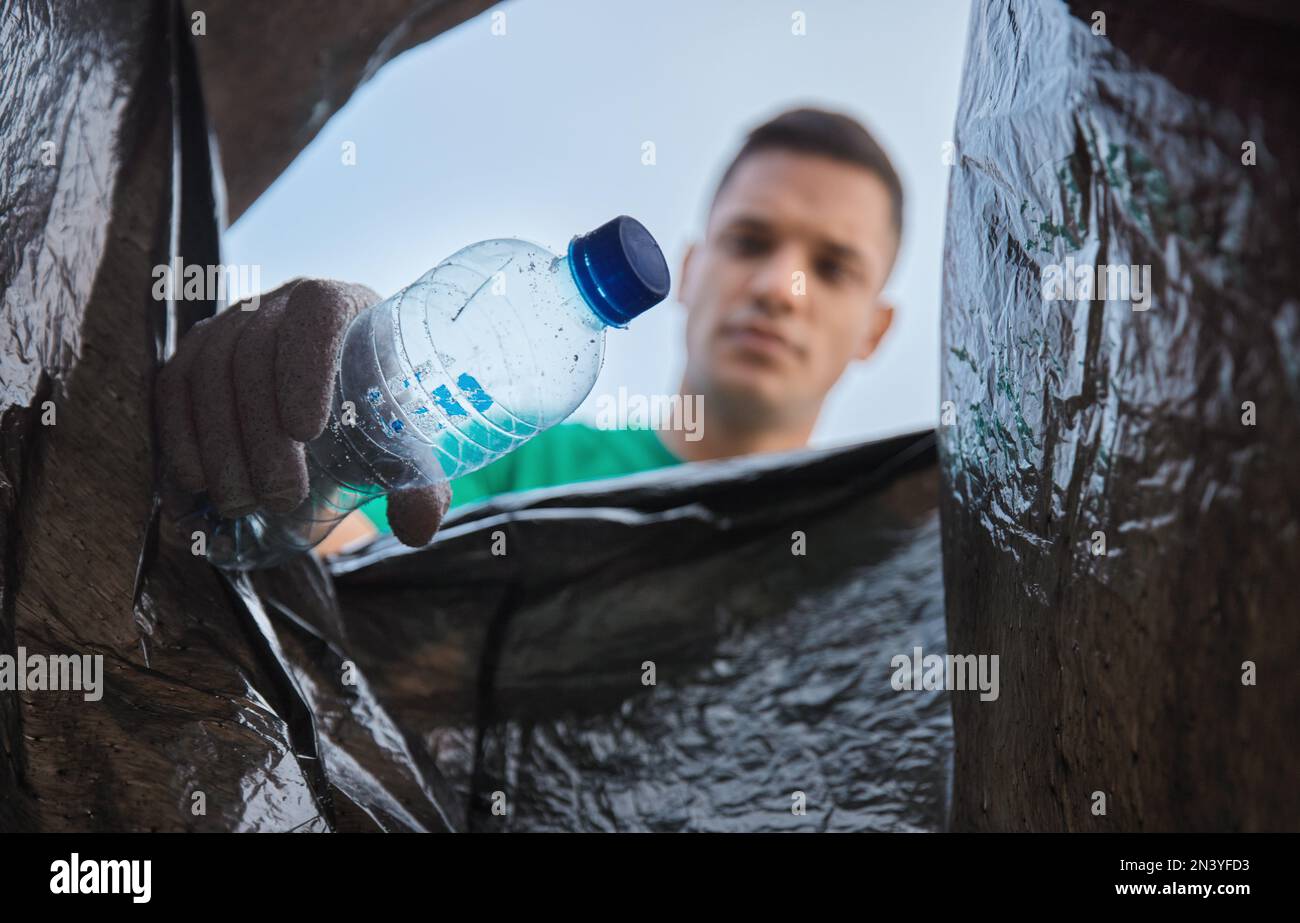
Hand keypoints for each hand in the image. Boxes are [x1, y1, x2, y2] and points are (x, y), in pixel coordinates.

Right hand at [156, 278, 449, 547]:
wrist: (334, 396)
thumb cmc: (375, 412)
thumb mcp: (403, 442)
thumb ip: (418, 483)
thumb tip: (418, 528)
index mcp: (343, 305)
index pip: (318, 313)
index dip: (306, 366)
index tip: (309, 433)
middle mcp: (279, 303)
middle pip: (253, 352)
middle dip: (261, 434)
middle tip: (280, 496)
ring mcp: (229, 325)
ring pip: (206, 373)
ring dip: (219, 447)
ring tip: (243, 503)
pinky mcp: (193, 356)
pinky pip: (170, 391)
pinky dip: (178, 443)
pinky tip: (192, 490)